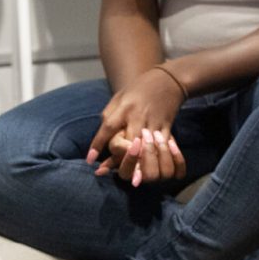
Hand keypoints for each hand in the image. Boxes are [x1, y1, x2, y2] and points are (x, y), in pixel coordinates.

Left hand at [89, 69, 185, 183]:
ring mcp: (154, 123)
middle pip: (130, 143)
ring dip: (144, 165)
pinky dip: (161, 161)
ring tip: (137, 179)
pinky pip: (165, 148)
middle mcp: (138, 117)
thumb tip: (101, 142)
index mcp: (124, 108)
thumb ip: (108, 117)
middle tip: (119, 175)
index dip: (98, 144)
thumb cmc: (138, 89)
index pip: (108, 127)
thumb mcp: (119, 98)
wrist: (168, 80)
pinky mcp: (167, 128)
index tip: (90, 161)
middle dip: (124, 160)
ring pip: (149, 150)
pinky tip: (156, 170)